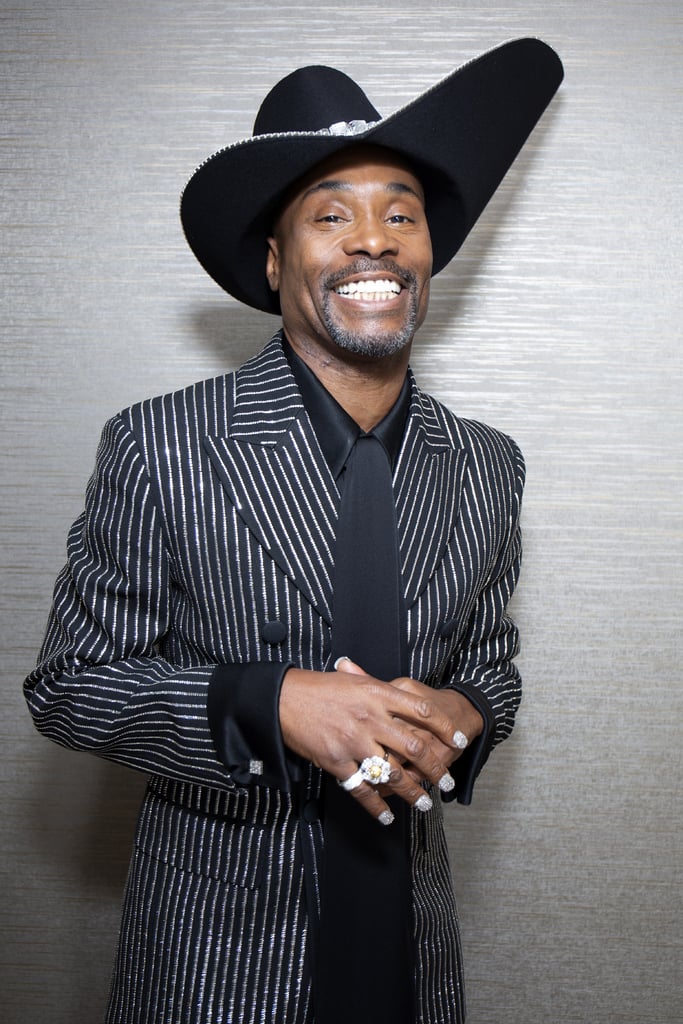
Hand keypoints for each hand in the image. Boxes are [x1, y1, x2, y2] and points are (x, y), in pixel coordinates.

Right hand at [278, 660, 473, 821]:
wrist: (283, 699)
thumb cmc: (317, 688)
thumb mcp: (352, 680)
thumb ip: (378, 688)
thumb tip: (402, 693)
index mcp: (376, 694)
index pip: (422, 710)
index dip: (443, 726)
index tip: (457, 738)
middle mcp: (369, 718)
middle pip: (413, 746)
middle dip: (434, 767)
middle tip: (446, 781)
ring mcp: (353, 742)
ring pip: (392, 772)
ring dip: (411, 791)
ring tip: (424, 803)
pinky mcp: (336, 761)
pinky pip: (362, 789)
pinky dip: (376, 806)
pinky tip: (387, 816)